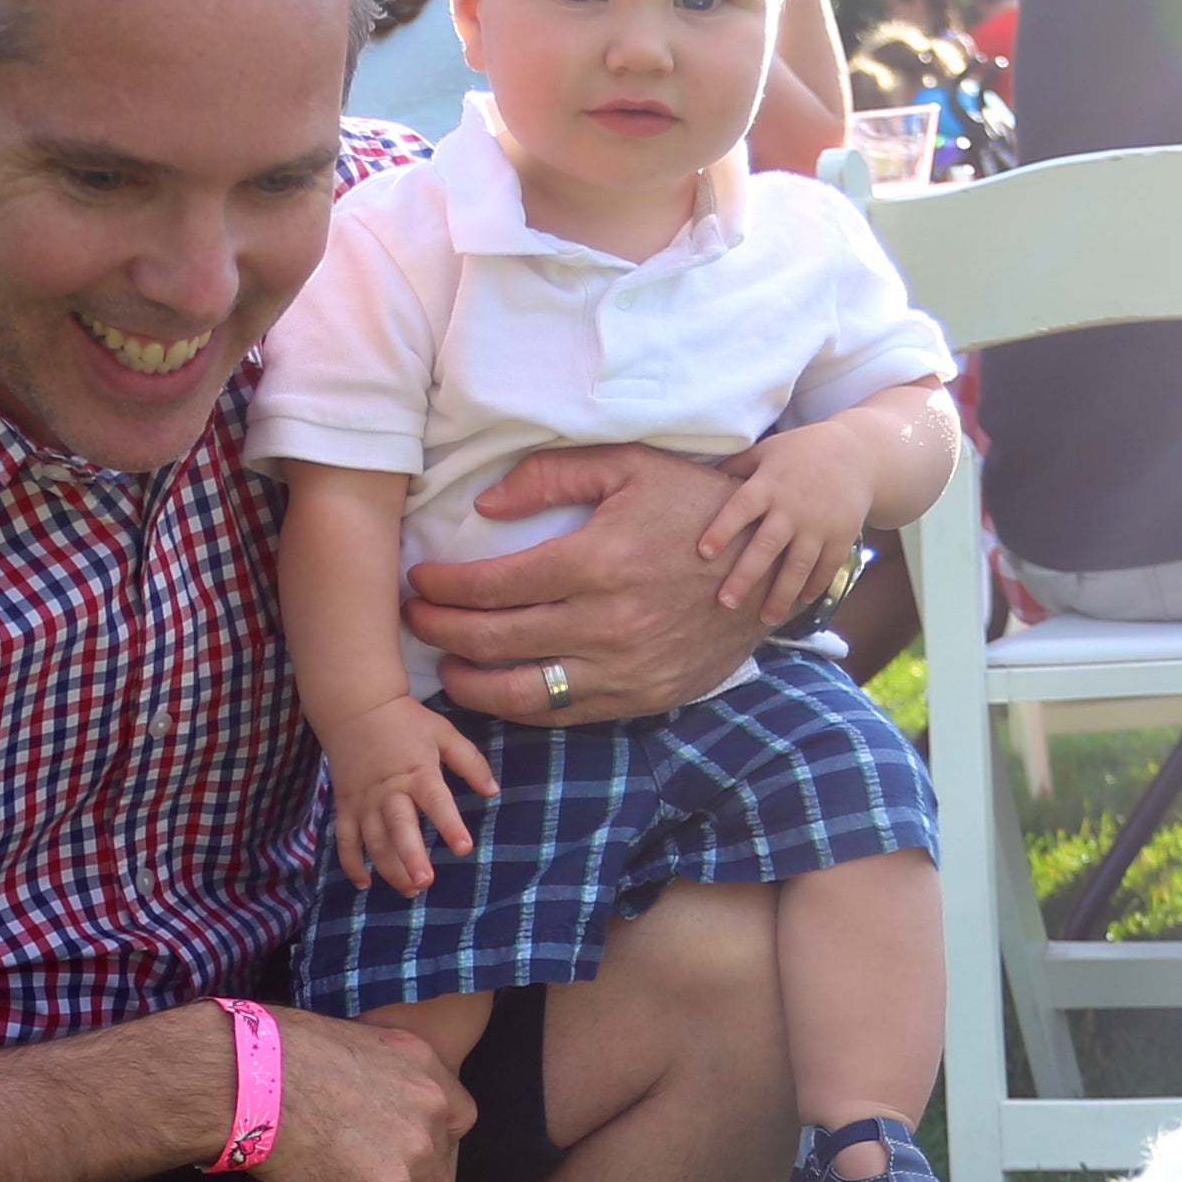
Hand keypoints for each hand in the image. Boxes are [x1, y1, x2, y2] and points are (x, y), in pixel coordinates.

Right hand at [254, 1006, 473, 1181]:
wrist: (241, 1077)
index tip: (392, 1171)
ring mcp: (416, 1151)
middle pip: (432, 1173)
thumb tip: (349, 1112)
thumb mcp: (340, 1047)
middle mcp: (430, 1104)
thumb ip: (366, 1082)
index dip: (424, 1153)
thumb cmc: (265, 1056)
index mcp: (420, 1062)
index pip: (452, 1120)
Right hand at [324, 697, 495, 897]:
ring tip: (408, 890)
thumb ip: (469, 761)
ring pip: (373, 840)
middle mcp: (389, 790)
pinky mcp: (345, 805)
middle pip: (398, 827)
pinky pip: (345, 838)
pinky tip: (365, 883)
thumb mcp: (443, 732)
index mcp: (417, 772)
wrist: (356, 706)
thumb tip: (493, 791)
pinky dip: (351, 862)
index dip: (450, 825)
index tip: (464, 848)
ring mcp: (364, 800)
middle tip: (425, 882)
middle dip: (410, 857)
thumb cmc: (405, 721)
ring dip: (388, 867)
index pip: (436, 801)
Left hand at [402, 445, 763, 722]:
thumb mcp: (630, 466)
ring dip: (471, 685)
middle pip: (496, 642)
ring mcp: (625, 669)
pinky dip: (522, 708)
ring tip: (444, 667)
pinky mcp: (642, 697)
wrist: (767, 562)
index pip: (495, 586)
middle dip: (440, 633)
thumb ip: (552, 475)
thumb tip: (486, 506)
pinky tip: (498, 689)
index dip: (445, 587)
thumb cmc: (693, 505)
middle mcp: (607, 623)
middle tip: (414, 620)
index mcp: (599, 561)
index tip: (419, 581)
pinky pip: (567, 714)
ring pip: (524, 694)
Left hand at [695, 433, 874, 622]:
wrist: (858, 453)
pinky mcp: (842, 535)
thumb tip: (699, 479)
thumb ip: (737, 466)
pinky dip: (815, 586)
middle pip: (766, 546)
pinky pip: (827, 566)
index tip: (703, 553)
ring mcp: (819, 524)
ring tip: (766, 619)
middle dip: (745, 576)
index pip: (741, 508)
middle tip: (725, 603)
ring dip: (782, 595)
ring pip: (798, 565)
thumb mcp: (768, 450)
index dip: (722, 529)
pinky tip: (800, 603)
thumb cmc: (802, 452)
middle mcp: (793, 507)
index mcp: (769, 484)